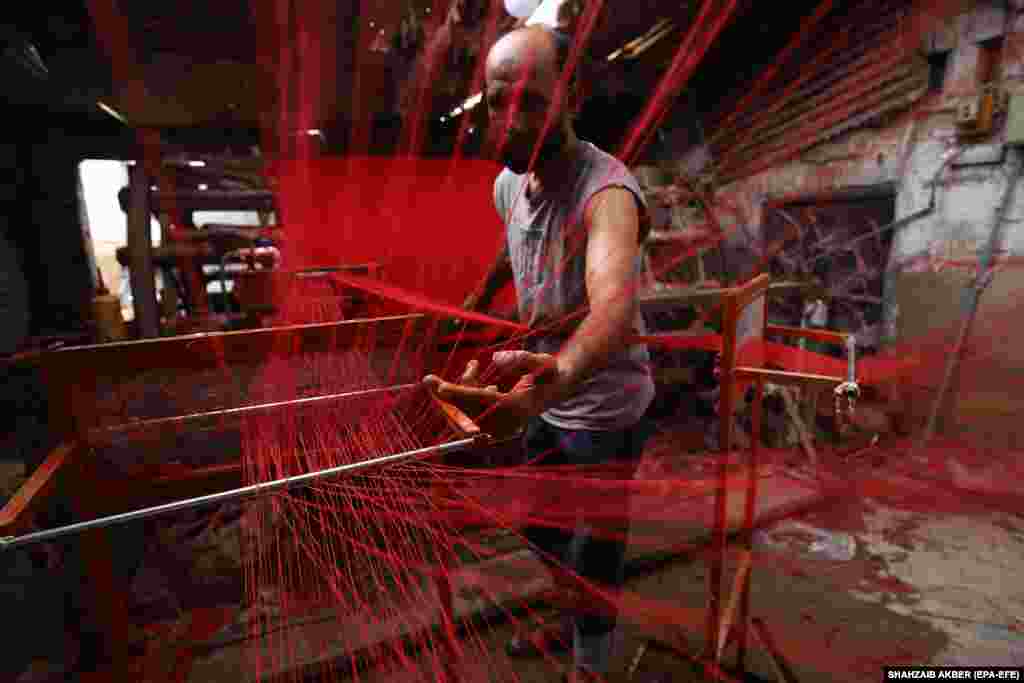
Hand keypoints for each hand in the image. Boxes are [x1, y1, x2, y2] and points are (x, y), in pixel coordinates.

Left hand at [422, 351, 557, 437]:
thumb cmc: (549, 373)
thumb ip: (523, 359)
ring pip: (468, 410)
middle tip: (428, 380)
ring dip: (463, 387)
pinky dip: (468, 393)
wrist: (556, 389)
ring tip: (473, 365)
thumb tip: (496, 359)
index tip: (440, 388)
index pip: (482, 403)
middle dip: (448, 395)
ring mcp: (500, 427)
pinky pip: (472, 411)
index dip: (459, 394)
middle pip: (468, 411)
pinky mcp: (494, 426)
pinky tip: (474, 372)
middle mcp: (507, 423)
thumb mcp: (543, 361)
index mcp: (518, 409)